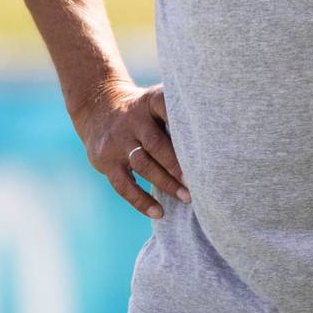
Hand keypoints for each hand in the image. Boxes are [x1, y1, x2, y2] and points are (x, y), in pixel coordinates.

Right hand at [73, 83, 189, 219]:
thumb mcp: (155, 100)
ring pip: (143, 164)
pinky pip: (123, 185)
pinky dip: (141, 201)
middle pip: (156, 143)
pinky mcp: (106, 162)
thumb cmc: (142, 110)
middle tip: (200, 182)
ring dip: (166, 183)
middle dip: (178, 164)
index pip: (165, 106)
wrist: (97, 108)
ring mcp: (117, 142)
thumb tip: (216, 131)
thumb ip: (177, 111)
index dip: (181, 119)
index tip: (202, 137)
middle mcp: (132, 121)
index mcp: (149, 102)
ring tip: (186, 198)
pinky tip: (159, 212)